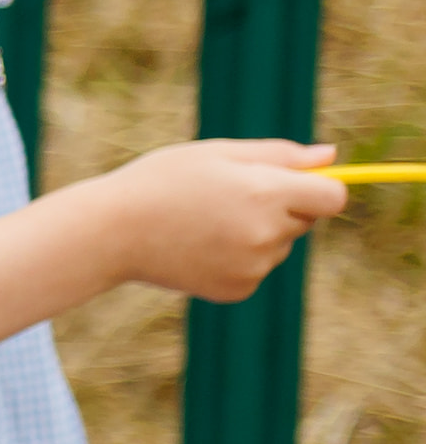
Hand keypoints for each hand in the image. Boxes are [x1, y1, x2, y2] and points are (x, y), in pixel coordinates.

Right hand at [85, 139, 352, 304]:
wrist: (111, 232)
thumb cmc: (160, 181)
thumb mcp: (217, 154)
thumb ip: (280, 155)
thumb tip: (330, 157)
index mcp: (266, 193)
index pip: (333, 198)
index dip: (320, 188)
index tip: (299, 184)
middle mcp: (266, 234)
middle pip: (304, 220)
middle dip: (279, 207)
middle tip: (226, 197)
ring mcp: (253, 267)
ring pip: (278, 245)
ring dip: (256, 233)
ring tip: (203, 223)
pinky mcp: (238, 289)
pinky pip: (256, 269)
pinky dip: (237, 258)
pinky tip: (199, 247)